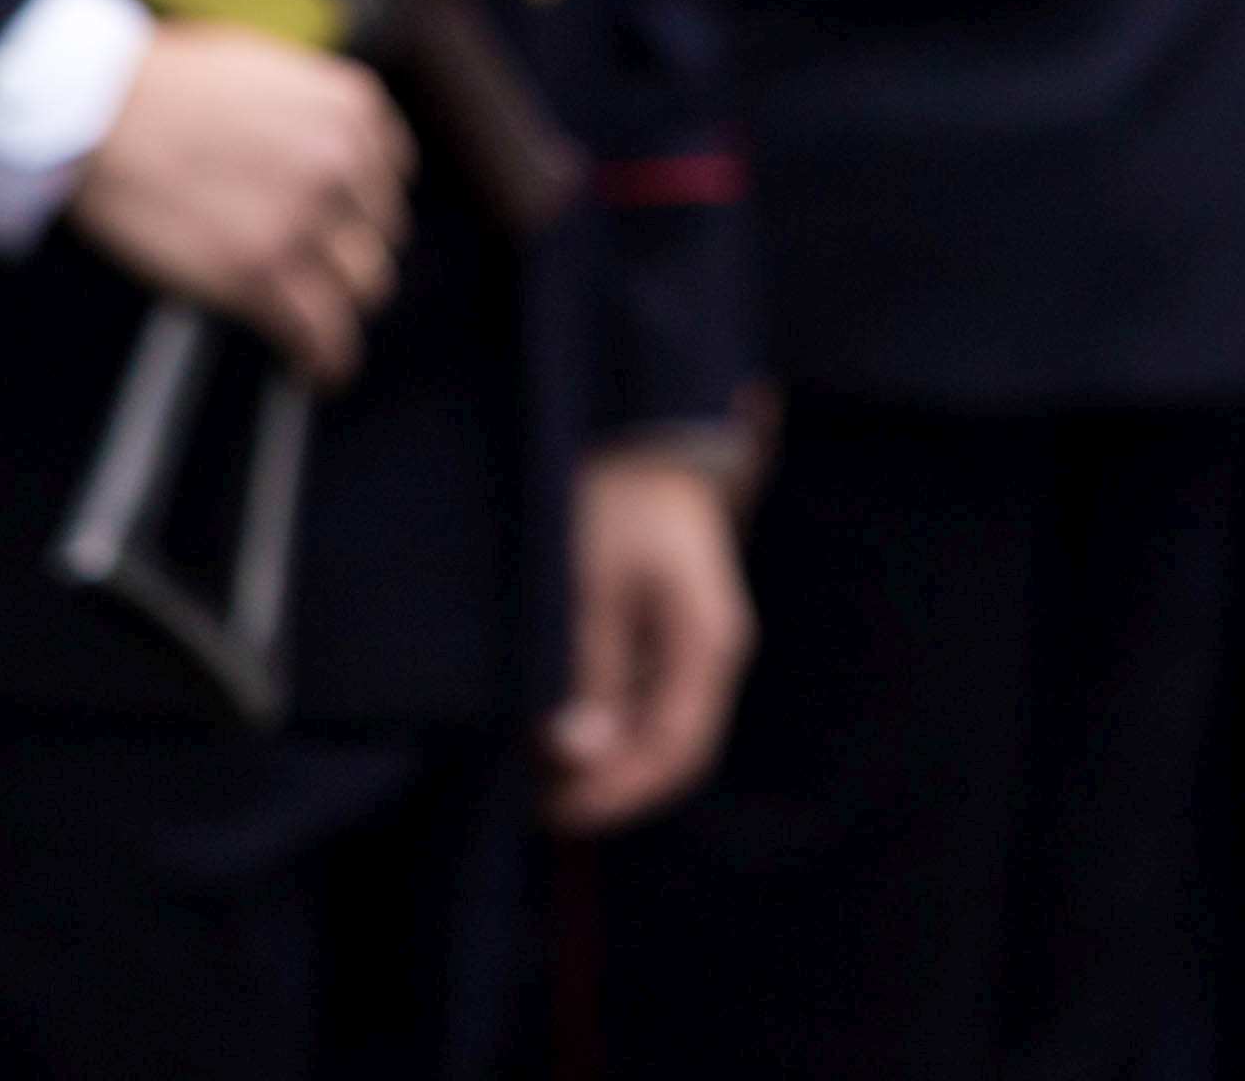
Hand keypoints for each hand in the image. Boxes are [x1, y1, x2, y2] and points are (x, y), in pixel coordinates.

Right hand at [70, 21, 414, 386]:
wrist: (94, 111)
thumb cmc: (159, 86)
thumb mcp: (268, 70)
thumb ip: (312, 114)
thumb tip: (324, 155)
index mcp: (351, 109)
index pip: (391, 178)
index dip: (362, 211)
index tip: (343, 231)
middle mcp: (342, 161)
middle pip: (379, 235)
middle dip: (348, 257)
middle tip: (315, 277)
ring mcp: (304, 217)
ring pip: (363, 287)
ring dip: (340, 308)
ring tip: (319, 328)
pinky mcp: (259, 269)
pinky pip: (321, 331)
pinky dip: (326, 359)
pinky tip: (318, 371)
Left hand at [542, 443, 753, 835]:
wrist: (639, 433)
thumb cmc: (615, 500)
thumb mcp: (589, 586)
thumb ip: (587, 672)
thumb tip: (575, 755)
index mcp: (708, 644)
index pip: (674, 752)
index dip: (615, 795)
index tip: (552, 812)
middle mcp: (711, 652)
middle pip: (670, 750)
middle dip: (606, 783)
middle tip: (533, 797)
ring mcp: (692, 642)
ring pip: (654, 728)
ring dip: (601, 756)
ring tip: (533, 760)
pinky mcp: (667, 631)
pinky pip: (642, 699)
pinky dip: (601, 722)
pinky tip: (554, 720)